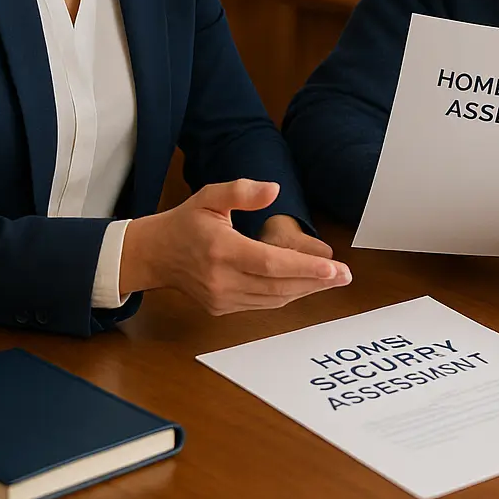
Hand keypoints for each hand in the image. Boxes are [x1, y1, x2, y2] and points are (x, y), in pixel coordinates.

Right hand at [121, 179, 350, 314]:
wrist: (153, 255)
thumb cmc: (185, 223)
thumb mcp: (209, 196)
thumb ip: (242, 191)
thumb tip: (273, 189)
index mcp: (221, 249)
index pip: (272, 264)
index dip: (306, 268)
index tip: (335, 269)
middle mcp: (222, 279)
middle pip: (278, 286)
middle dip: (316, 282)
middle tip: (345, 276)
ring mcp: (221, 297)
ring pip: (273, 299)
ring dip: (305, 291)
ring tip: (332, 281)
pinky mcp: (222, 308)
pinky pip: (262, 305)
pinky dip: (286, 296)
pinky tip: (304, 286)